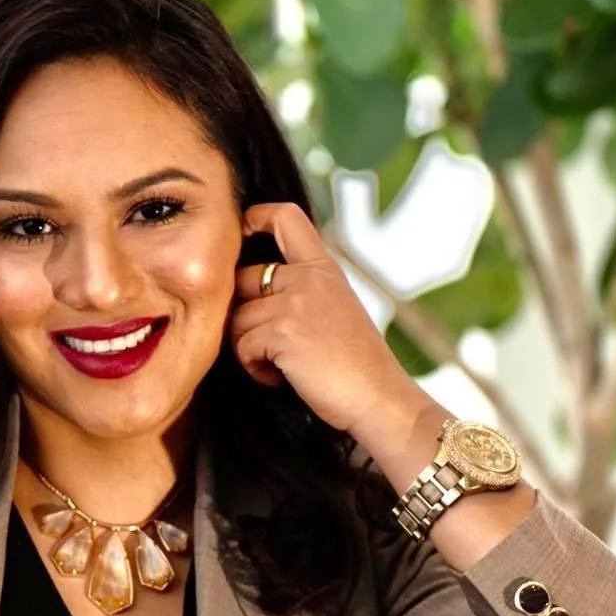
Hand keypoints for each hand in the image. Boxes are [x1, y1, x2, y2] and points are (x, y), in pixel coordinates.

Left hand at [230, 202, 429, 439]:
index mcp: (324, 269)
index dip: (256, 217)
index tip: (244, 228)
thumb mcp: (337, 309)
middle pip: (243, 277)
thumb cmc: (356, 365)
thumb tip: (253, 290)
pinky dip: (256, 368)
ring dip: (250, 348)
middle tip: (269, 344)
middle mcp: (309, 278)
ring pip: (237, 318)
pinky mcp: (283, 331)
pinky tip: (282, 377)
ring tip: (283, 365)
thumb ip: (304, 291)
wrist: (379, 399)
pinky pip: (243, 346)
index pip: (287, 218)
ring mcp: (295, 303)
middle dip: (243, 314)